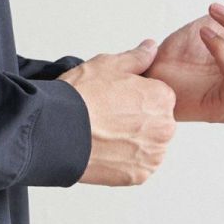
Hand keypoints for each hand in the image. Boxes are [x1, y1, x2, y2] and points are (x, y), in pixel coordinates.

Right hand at [58, 39, 177, 184]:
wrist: (58, 130)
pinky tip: (105, 149)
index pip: (158, 97)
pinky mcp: (138, 175)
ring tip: (104, 134)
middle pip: (156, 122)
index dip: (135, 96)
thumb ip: (137, 57)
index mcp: (162, 98)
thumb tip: (151, 47)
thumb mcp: (109, 64)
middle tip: (108, 116)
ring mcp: (153, 154)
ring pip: (147, 145)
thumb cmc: (81, 97)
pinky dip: (123, 160)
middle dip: (137, 120)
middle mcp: (165, 127)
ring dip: (132, 142)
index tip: (117, 99)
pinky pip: (136, 166)